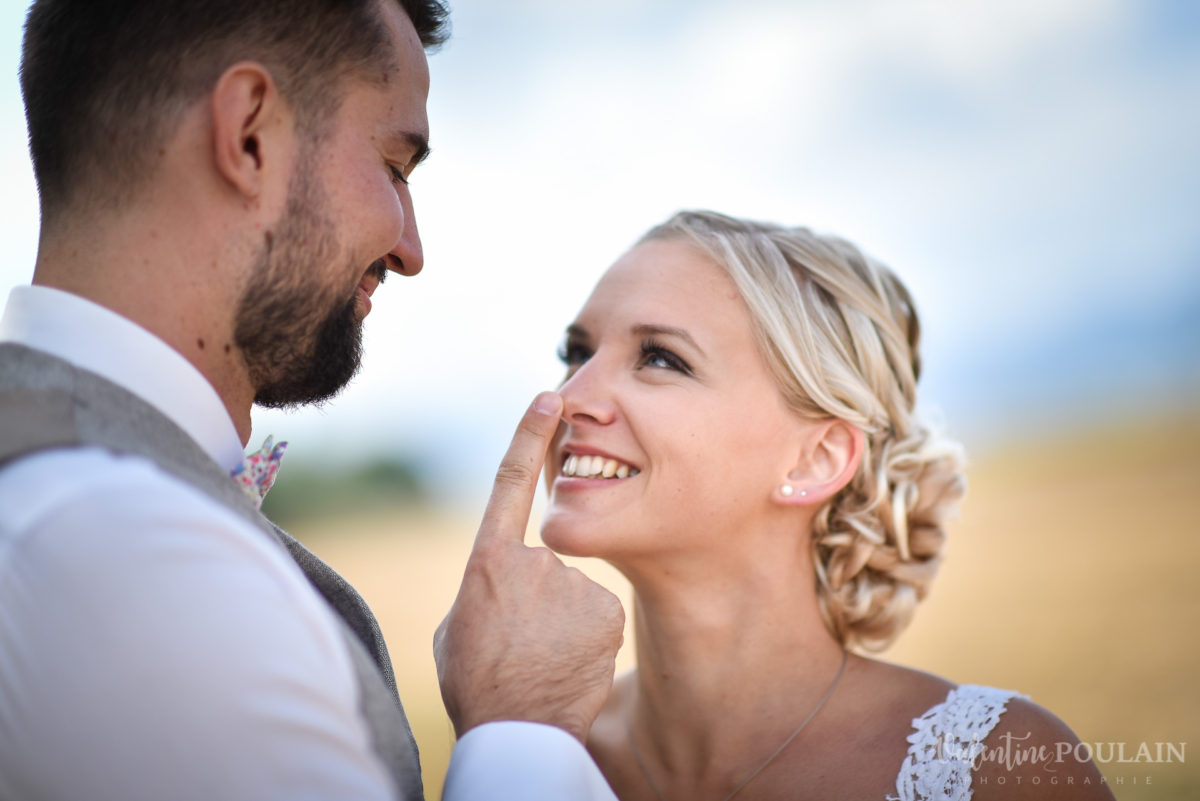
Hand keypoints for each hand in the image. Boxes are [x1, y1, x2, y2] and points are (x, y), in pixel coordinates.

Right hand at [434, 392, 624, 741]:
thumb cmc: (475, 682)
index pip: (510, 483)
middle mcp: (533, 562)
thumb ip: (481, 586)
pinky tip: (568, 664)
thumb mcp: (457, 627)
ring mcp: (572, 584)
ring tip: (542, 659)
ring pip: (572, 592)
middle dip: (536, 599)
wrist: (517, 730)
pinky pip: (596, 615)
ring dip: (560, 621)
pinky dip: (585, 637)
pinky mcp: (606, 610)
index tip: (550, 397)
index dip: (530, 436)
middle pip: (544, 563)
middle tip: (522, 644)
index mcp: (487, 561)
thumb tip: (496, 578)